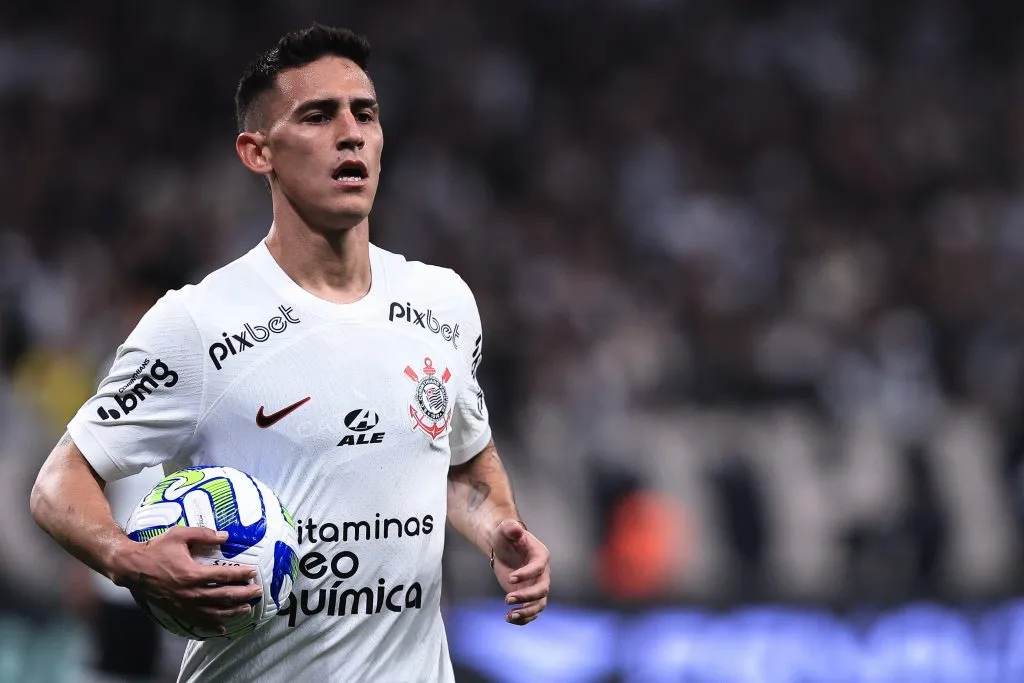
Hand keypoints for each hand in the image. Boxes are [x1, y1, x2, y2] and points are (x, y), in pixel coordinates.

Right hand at [113, 527, 261, 633]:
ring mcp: (183, 604)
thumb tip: (226, 536)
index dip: (240, 574)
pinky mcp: (177, 611)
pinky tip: (223, 628)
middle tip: (257, 592)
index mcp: (192, 573)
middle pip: (223, 596)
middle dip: (243, 595)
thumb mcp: (179, 535)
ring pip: (213, 612)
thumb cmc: (157, 549)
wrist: (133, 568)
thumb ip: (203, 534)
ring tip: (247, 609)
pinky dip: (212, 625)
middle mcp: (189, 592)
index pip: (223, 575)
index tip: (253, 573)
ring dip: (232, 611)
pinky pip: (197, 621)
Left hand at [488, 519, 549, 624]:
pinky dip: (523, 618)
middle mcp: (542, 573)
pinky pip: (531, 611)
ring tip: (509, 615)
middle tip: (507, 599)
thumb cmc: (506, 537)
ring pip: (539, 604)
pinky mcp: (529, 596)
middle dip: (527, 596)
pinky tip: (508, 618)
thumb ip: (510, 528)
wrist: (504, 548)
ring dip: (526, 612)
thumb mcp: (505, 530)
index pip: (538, 567)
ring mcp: (537, 586)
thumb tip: (515, 529)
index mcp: (540, 555)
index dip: (527, 574)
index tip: (510, 579)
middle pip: (542, 589)